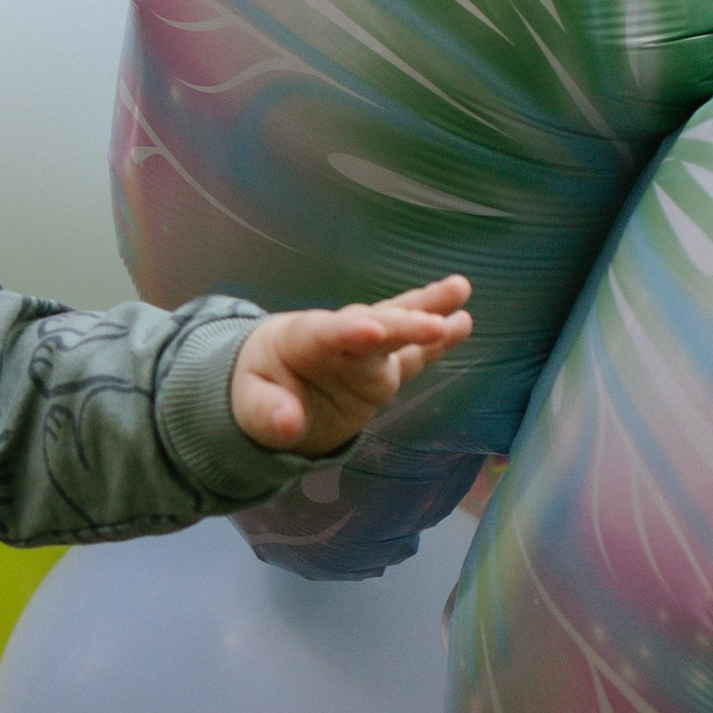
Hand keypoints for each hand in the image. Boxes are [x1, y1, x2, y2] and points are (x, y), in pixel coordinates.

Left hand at [229, 275, 472, 457]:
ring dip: (427, 310)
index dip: (349, 331)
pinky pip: (413, 356)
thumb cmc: (258, 388)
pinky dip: (436, 342)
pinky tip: (463, 322)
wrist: (271, 386)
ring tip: (459, 289)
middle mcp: (340, 338)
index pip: (326, 333)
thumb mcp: (250, 406)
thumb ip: (268, 413)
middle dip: (402, 325)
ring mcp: (365, 353)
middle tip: (434, 323)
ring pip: (398, 327)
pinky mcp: (383, 370)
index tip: (373, 331)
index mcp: (301, 338)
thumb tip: (287, 424)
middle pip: (373, 326)